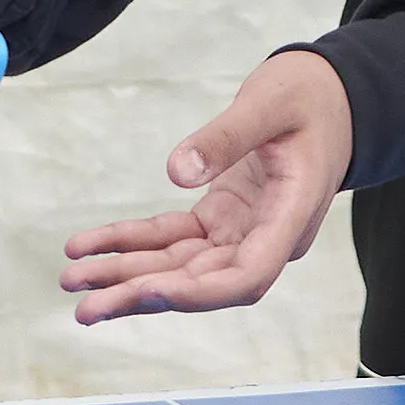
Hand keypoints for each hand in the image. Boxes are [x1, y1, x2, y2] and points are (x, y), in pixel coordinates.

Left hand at [62, 49, 352, 323]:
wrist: (331, 97)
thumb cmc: (310, 97)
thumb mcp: (271, 102)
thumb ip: (228, 136)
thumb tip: (177, 171)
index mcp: (292, 216)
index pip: (247, 276)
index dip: (197, 292)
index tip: (148, 290)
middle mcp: (267, 238)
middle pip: (202, 282)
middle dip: (141, 294)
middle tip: (85, 307)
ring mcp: (243, 232)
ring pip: (178, 266)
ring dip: (125, 275)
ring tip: (73, 281)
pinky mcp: (222, 218)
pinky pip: (171, 239)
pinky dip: (130, 243)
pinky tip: (88, 246)